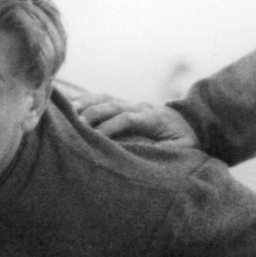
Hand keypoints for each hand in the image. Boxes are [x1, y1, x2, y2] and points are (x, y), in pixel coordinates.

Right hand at [67, 91, 198, 146]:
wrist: (188, 122)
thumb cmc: (184, 141)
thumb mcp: (183, 150)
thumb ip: (167, 153)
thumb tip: (151, 159)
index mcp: (153, 118)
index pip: (128, 118)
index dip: (111, 126)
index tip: (97, 138)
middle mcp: (139, 106)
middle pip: (113, 104)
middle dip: (93, 114)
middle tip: (76, 127)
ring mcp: (129, 103)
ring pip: (104, 98)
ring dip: (85, 104)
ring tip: (67, 113)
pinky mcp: (122, 104)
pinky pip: (101, 98)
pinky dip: (84, 100)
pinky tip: (68, 105)